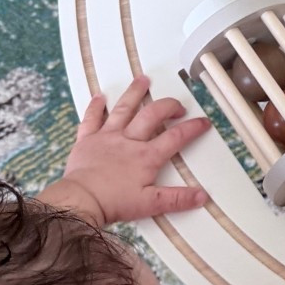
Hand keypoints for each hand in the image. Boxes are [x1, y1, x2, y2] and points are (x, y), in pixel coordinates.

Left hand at [45, 77, 210, 227]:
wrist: (81, 200)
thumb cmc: (113, 202)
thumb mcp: (150, 204)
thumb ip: (177, 199)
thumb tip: (201, 196)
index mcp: (146, 156)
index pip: (176, 137)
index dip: (192, 128)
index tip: (203, 122)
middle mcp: (129, 141)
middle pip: (152, 115)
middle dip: (168, 106)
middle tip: (177, 104)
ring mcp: (107, 137)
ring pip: (124, 109)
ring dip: (135, 93)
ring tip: (143, 79)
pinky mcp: (87, 140)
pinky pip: (91, 118)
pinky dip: (96, 106)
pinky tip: (100, 97)